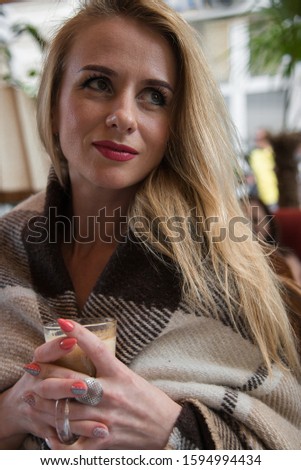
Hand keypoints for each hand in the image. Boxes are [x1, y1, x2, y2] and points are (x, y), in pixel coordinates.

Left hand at [33, 319, 180, 449]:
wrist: (168, 429)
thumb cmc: (150, 401)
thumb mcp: (131, 378)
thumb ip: (110, 370)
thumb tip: (91, 357)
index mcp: (120, 375)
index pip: (96, 349)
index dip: (78, 333)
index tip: (63, 322)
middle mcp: (111, 394)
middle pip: (72, 380)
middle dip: (48, 374)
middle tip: (31, 368)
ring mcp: (106, 418)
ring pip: (68, 411)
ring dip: (46, 405)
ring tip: (32, 398)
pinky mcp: (105, 440)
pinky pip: (77, 443)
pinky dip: (61, 442)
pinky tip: (50, 437)